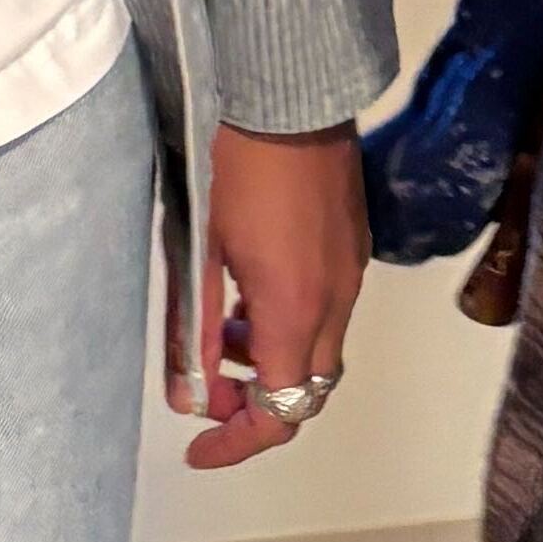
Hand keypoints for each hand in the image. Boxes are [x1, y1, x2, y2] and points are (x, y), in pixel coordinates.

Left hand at [168, 120, 366, 471]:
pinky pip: (331, 310)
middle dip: (259, 405)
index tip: (199, 446)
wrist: (288, 95)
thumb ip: (196, 331)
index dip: (238, 442)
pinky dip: (293, 324)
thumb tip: (188, 394)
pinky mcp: (354, 244)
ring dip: (275, 362)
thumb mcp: (200, 251)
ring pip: (321, 351)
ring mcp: (352, 272)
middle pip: (309, 390)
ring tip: (225, 335)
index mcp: (296, 309)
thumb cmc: (236, 164)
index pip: (281, 412)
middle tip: (210, 393)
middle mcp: (336, 299)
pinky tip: (251, 293)